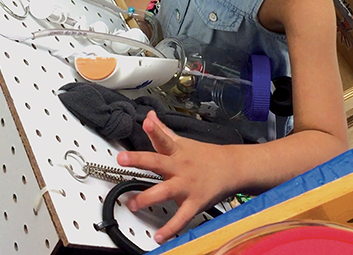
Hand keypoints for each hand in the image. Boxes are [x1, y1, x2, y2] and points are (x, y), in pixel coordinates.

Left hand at [117, 110, 233, 243]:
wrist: (230, 168)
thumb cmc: (203, 155)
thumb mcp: (182, 141)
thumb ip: (163, 130)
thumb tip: (149, 115)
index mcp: (176, 151)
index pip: (163, 138)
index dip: (154, 130)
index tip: (147, 122)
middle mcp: (180, 167)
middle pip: (158, 162)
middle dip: (139, 160)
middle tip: (122, 159)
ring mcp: (187, 185)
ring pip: (165, 191)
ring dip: (147, 198)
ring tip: (132, 204)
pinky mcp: (194, 203)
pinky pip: (182, 217)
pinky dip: (171, 228)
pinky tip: (159, 236)